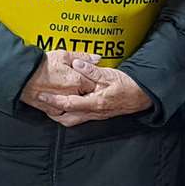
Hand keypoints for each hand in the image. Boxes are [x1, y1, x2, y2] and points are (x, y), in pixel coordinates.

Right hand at [19, 50, 97, 116]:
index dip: (91, 80)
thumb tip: (95, 59)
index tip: (88, 77)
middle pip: (86, 96)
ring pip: (75, 106)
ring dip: (75, 100)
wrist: (21, 75)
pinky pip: (63, 113)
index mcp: (77, 81)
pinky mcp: (51, 110)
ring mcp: (62, 104)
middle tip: (78, 84)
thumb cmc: (39, 65)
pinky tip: (61, 100)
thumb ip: (82, 57)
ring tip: (68, 91)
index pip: (94, 84)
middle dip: (85, 91)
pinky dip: (63, 107)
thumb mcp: (62, 55)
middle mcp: (72, 95)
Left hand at [35, 62, 152, 127]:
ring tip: (50, 104)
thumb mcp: (110, 75)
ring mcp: (95, 115)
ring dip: (60, 114)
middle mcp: (94, 112)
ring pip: (72, 120)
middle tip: (42, 103)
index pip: (68, 104)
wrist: (142, 96)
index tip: (42, 95)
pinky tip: (64, 105)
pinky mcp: (97, 114)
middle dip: (52, 112)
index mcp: (95, 102)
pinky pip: (79, 117)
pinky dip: (69, 113)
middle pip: (66, 119)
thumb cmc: (128, 85)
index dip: (53, 100)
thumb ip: (92, 71)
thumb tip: (77, 64)